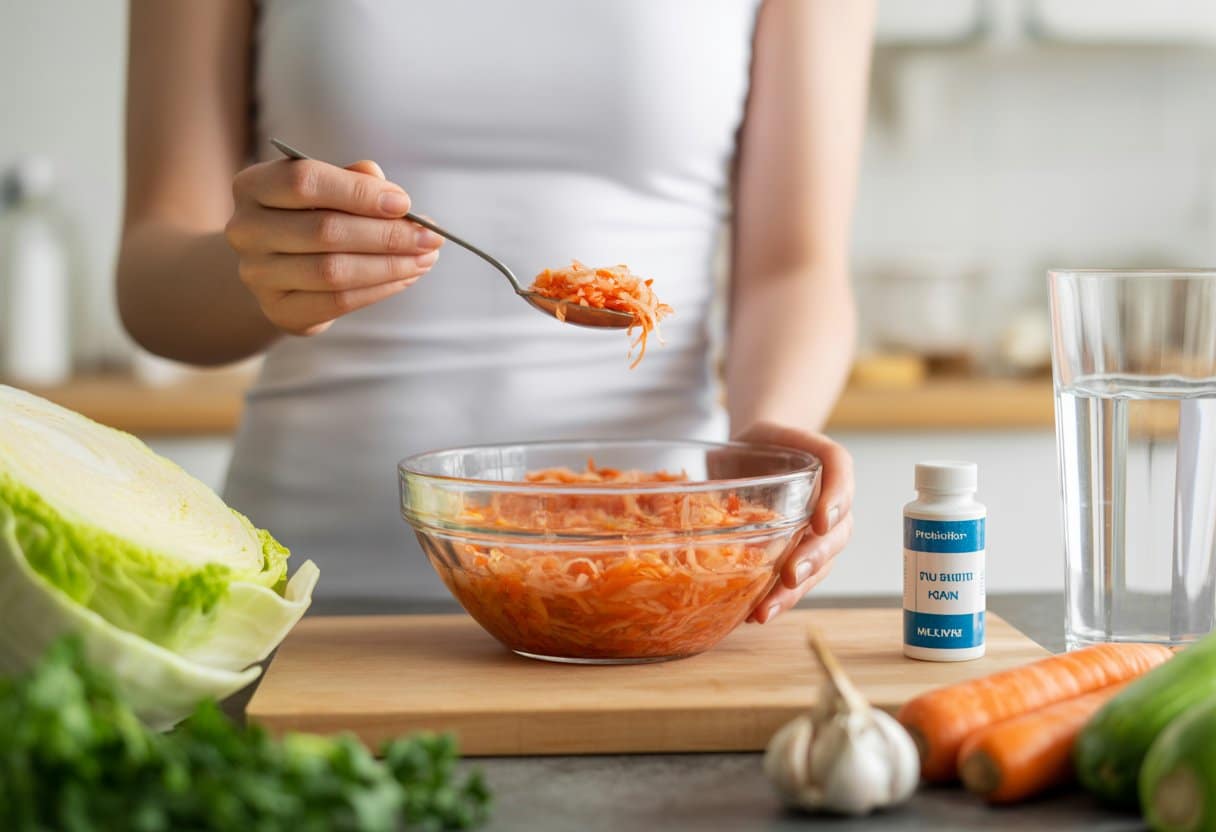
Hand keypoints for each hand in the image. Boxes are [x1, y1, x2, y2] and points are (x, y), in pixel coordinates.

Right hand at [224, 158, 442, 335]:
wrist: (276, 266)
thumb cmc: (310, 215)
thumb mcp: (327, 189)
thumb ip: (354, 181)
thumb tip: (388, 191)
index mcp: (253, 186)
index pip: (305, 181)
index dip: (360, 193)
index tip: (406, 204)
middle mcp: (245, 229)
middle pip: (325, 230)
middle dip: (387, 235)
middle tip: (431, 238)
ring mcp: (257, 274)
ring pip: (333, 271)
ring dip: (389, 265)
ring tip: (425, 259)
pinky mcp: (279, 310)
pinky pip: (337, 302)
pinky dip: (379, 289)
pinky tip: (406, 277)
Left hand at [734, 420, 854, 623]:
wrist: (762, 458)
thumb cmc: (761, 444)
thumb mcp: (754, 432)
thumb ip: (747, 447)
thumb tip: (707, 469)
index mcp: (826, 462)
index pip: (840, 470)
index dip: (836, 498)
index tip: (820, 522)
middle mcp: (831, 502)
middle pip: (837, 532)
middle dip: (814, 558)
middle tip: (791, 576)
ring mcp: (818, 533)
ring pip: (819, 566)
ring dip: (794, 592)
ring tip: (765, 611)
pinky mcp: (799, 554)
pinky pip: (797, 579)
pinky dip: (778, 598)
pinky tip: (754, 614)